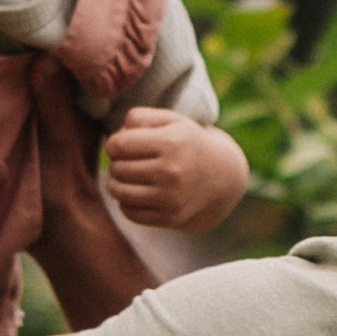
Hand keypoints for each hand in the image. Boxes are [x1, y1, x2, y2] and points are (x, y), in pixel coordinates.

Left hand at [103, 107, 249, 234]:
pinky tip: (136, 192)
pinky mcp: (171, 218)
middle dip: (116, 163)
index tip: (121, 145)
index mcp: (172, 143)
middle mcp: (172, 172)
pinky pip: (129, 212)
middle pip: (117, 168)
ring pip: (119, 192)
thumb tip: (115, 136)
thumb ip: (140, 117)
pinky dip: (126, 202)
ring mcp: (172, 198)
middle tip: (126, 161)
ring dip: (115, 183)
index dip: (113, 143)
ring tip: (124, 176)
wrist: (223, 176)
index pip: (119, 145)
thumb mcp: (171, 120)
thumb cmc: (188, 143)